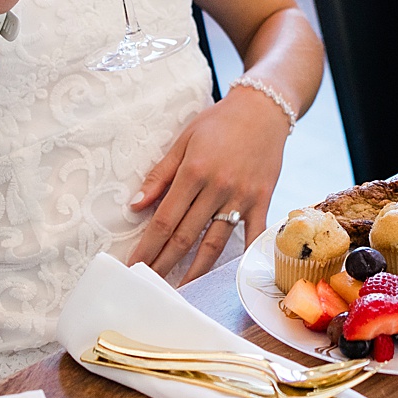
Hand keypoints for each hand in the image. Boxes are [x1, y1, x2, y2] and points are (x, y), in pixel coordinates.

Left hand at [131, 87, 293, 282]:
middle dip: (164, 263)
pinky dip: (242, 256)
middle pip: (185, 236)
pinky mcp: (263, 200)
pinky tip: (230, 276)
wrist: (264, 108)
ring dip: (195, 269)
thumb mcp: (184, 139)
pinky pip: (252, 234)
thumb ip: (160, 174)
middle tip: (149, 284)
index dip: (147, 246)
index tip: (133, 264)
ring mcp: (241, 196)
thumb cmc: (219, 122)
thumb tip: (135, 205)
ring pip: (214, 243)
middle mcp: (217, 188)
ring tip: (180, 288)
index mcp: (193, 172)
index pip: (164, 219)